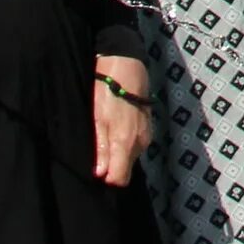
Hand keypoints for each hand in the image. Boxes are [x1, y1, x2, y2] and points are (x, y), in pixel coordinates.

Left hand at [92, 55, 151, 184]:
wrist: (126, 65)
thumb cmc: (106, 91)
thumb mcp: (97, 119)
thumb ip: (101, 148)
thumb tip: (101, 174)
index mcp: (125, 142)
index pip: (121, 179)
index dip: (107, 178)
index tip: (95, 170)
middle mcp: (140, 142)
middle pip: (125, 168)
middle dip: (112, 165)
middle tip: (97, 147)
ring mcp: (147, 134)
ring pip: (130, 156)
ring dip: (118, 152)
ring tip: (105, 133)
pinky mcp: (148, 126)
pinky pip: (135, 144)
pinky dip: (125, 142)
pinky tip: (115, 126)